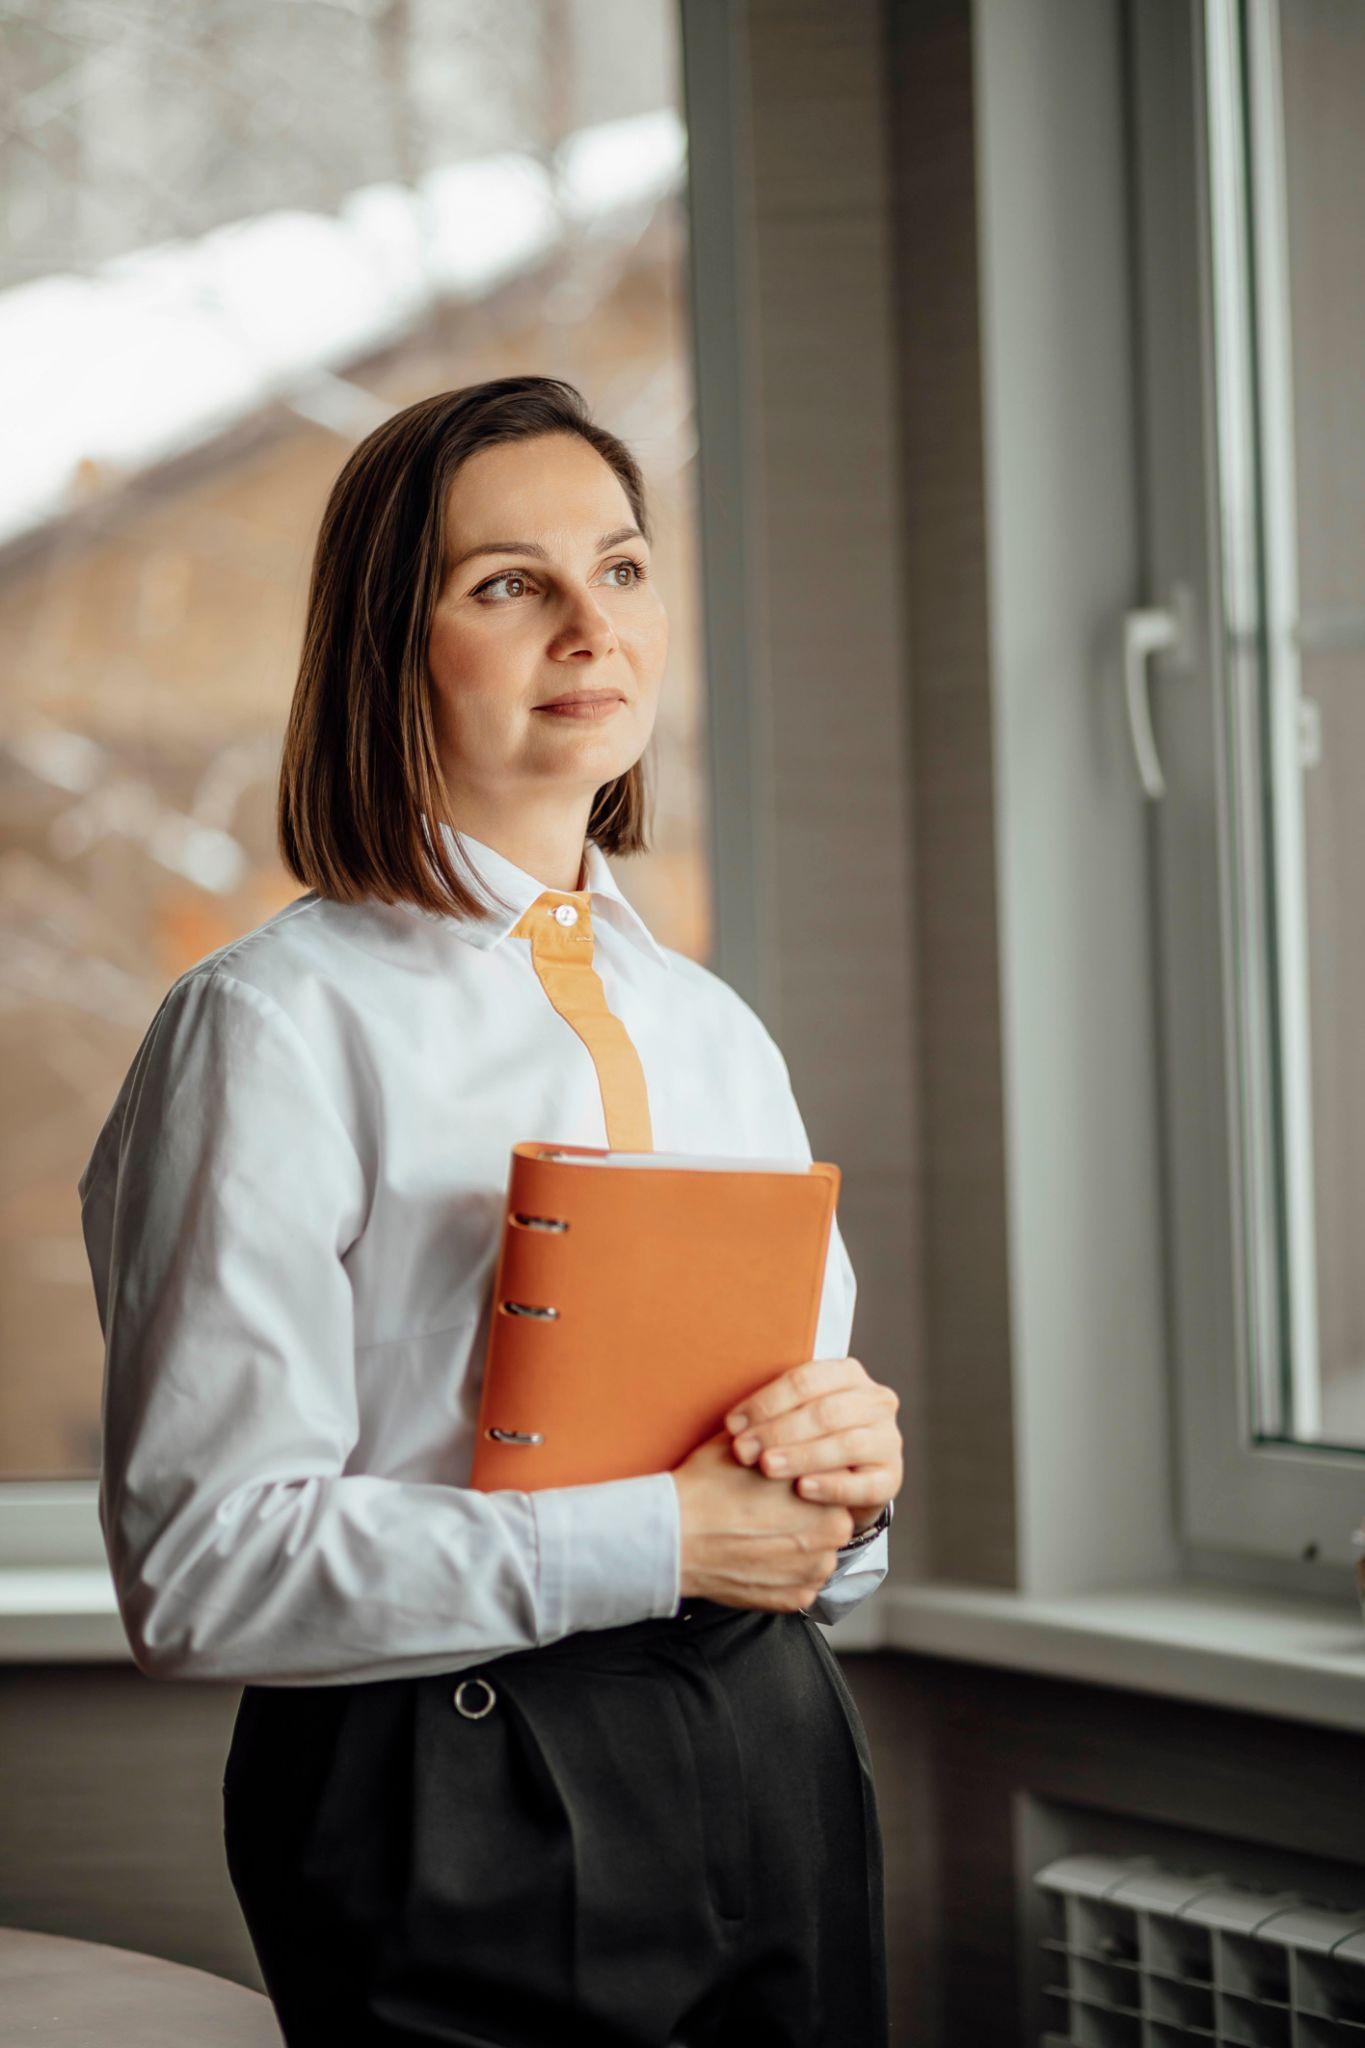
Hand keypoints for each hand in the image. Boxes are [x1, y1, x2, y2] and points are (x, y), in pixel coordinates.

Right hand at [670, 1430, 855, 1609]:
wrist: (674, 1536)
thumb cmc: (707, 1486)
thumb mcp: (747, 1443)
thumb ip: (782, 1437)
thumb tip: (792, 1427)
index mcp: (826, 1490)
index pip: (832, 1483)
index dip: (805, 1481)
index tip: (783, 1486)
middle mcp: (831, 1534)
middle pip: (830, 1521)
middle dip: (807, 1516)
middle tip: (769, 1511)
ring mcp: (813, 1571)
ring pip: (817, 1555)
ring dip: (798, 1548)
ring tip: (760, 1536)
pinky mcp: (794, 1600)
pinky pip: (801, 1585)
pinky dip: (784, 1576)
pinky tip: (757, 1559)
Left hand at [724, 1356, 901, 1533]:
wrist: (846, 1478)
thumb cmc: (809, 1438)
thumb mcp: (794, 1414)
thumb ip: (772, 1411)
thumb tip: (733, 1425)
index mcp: (849, 1374)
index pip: (806, 1380)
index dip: (766, 1402)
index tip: (732, 1425)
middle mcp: (876, 1401)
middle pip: (825, 1412)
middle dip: (778, 1431)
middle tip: (744, 1450)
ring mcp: (888, 1439)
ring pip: (847, 1444)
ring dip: (802, 1456)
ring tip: (767, 1467)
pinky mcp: (891, 1478)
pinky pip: (864, 1484)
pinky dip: (831, 1486)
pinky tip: (803, 1489)